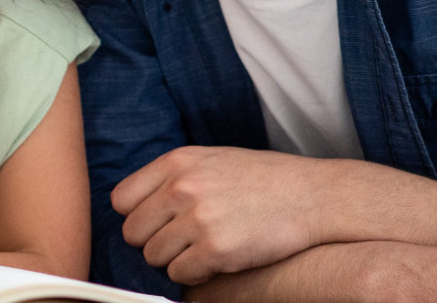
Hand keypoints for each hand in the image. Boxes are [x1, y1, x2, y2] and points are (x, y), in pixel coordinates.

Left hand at [111, 146, 334, 283]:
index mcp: (177, 162)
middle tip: (183, 242)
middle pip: (133, 233)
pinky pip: (180, 275)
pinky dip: (194, 275)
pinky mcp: (217, 249)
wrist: (315, 196)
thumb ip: (174, 177)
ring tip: (203, 249)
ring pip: (154, 257)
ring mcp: (199, 218)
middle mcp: (183, 187)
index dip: (137, 217)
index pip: (121, 200)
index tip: (158, 224)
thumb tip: (134, 207)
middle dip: (154, 242)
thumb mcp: (213, 160)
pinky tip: (215, 263)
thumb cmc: (264, 181)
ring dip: (175, 260)